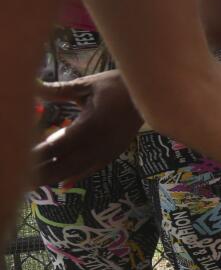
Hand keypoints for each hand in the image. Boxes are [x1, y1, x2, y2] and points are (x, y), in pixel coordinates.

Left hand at [32, 70, 142, 184]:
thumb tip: (32, 86)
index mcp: (90, 126)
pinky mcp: (115, 152)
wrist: (149, 94)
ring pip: (78, 169)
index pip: (57, 145)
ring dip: (56, 177)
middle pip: (65, 164)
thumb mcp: (87, 85)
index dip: (38, 153)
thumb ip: (58, 90)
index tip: (22, 156)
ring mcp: (108, 150)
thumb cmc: (117, 85)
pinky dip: (77, 176)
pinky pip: (93, 169)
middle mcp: (99, 143)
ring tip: (36, 184)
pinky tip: (64, 184)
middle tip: (22, 179)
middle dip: (43, 172)